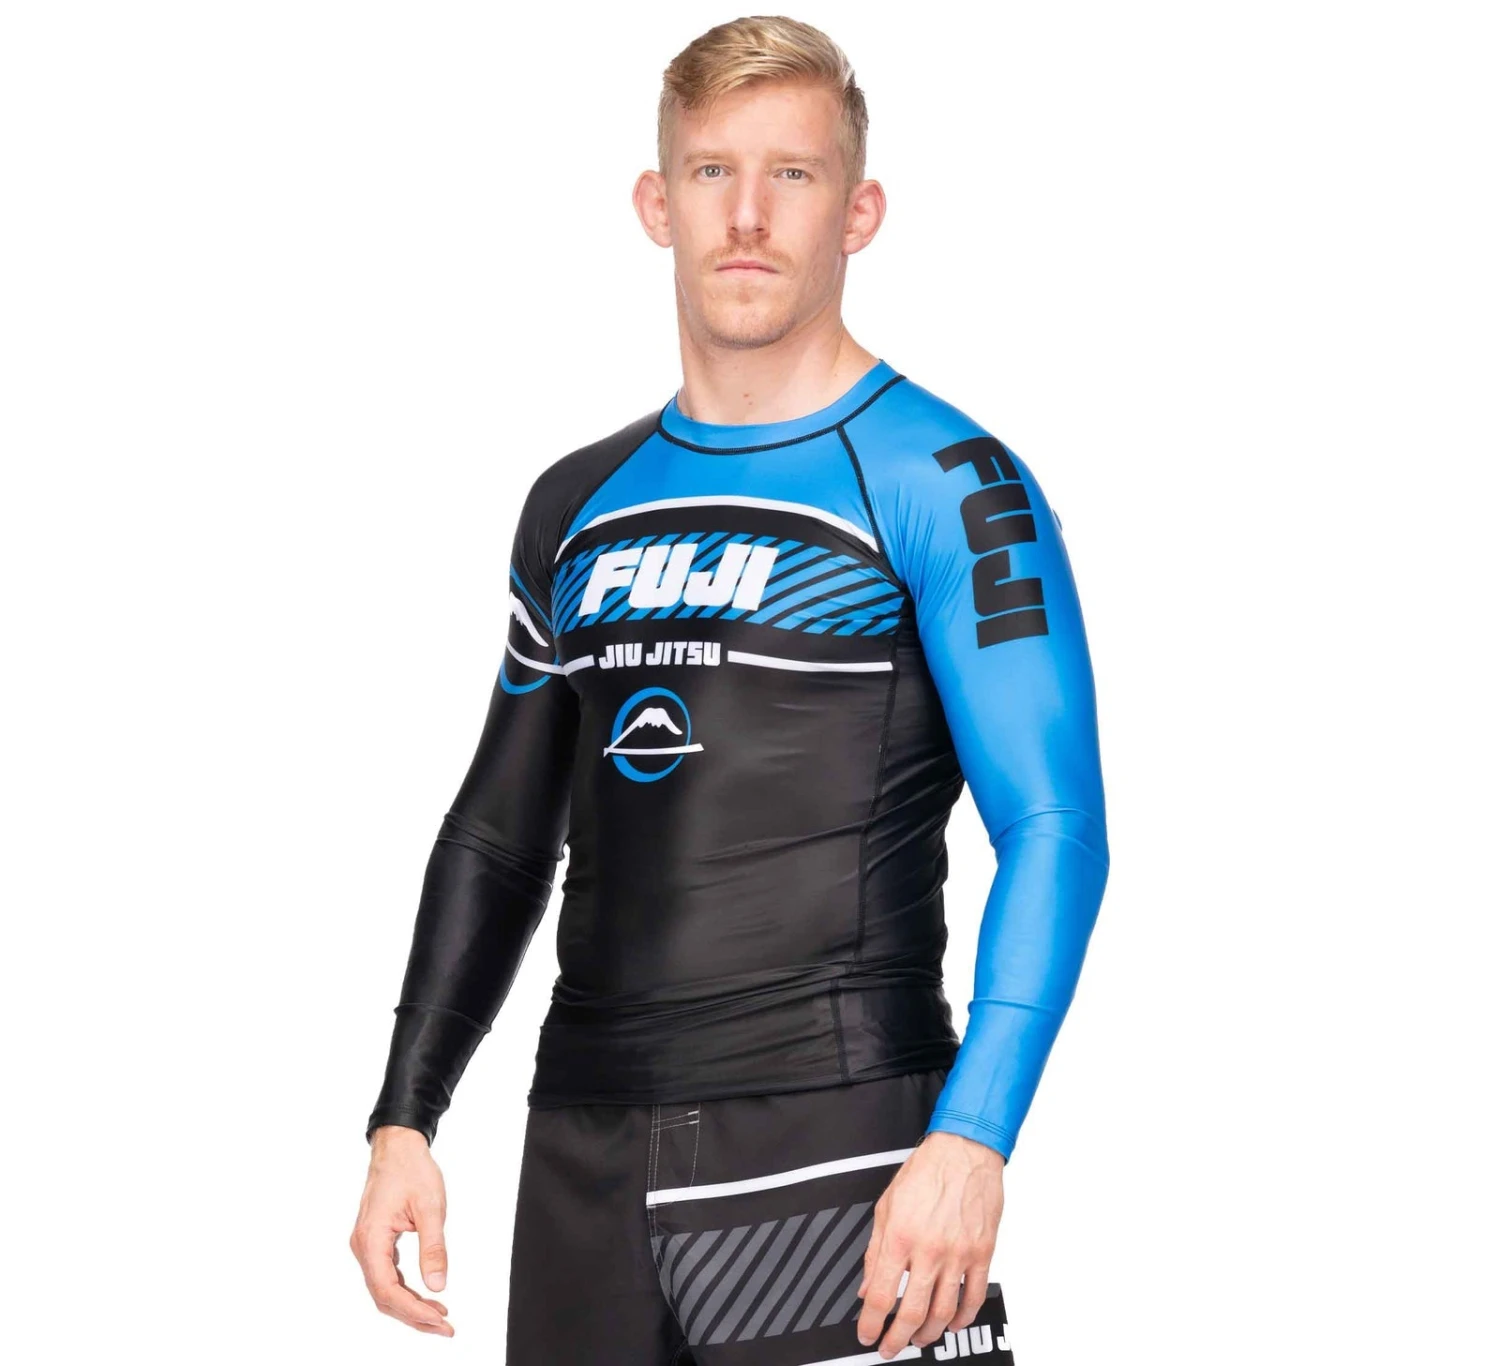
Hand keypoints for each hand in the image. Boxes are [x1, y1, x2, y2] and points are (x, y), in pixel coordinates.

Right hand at [350, 1125, 454, 1335]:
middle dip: (413, 1315)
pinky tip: (424, 1295)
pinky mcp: (375, 1241)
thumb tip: (438, 1286)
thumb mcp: (431, 1208)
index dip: (412, 1310)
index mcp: (371, 1238)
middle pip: (383, 1296)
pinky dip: (404, 1289)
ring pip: (384, 1288)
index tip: (439, 1320)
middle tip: (445, 1326)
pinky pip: (385, 1274)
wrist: (398, 1147)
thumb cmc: (412, 1170)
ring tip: (439, 1315)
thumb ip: (434, 1248)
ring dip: (410, 1305)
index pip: (386, 1289)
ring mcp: (366, 1244)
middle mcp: (363, 1246)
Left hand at [855, 1131, 1004, 1357]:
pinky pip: (974, 1296)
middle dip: (897, 1339)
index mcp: (900, 1237)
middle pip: (911, 1312)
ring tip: (918, 1339)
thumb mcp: (886, 1206)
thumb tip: (866, 1284)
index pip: (879, 1294)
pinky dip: (963, 1317)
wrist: (963, 1151)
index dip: (870, 1322)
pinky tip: (952, 1323)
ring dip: (928, 1334)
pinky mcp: (982, 1253)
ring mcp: (958, 1254)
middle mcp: (928, 1250)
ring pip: (943, 1312)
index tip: (867, 1334)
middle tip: (890, 1347)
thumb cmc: (926, 1172)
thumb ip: (874, 1250)